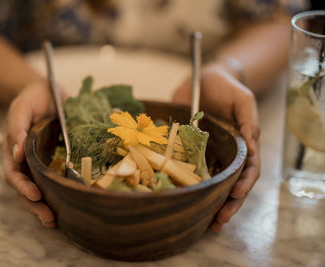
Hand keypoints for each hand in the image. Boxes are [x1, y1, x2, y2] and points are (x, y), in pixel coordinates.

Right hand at [2, 81, 56, 226]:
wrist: (47, 92)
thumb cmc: (32, 98)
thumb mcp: (23, 106)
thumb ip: (18, 126)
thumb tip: (16, 153)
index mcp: (13, 148)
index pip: (14, 173)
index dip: (23, 186)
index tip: (35, 196)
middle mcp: (23, 160)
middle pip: (24, 188)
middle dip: (34, 205)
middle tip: (48, 218)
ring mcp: (37, 163)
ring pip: (36, 189)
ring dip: (43, 207)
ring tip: (54, 221)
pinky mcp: (52, 162)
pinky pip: (51, 181)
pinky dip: (56, 195)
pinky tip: (66, 206)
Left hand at [173, 63, 260, 231]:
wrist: (202, 78)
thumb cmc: (227, 88)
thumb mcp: (242, 100)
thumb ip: (249, 122)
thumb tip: (252, 150)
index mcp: (242, 144)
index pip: (248, 170)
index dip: (243, 185)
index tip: (234, 196)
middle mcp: (226, 154)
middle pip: (231, 184)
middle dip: (228, 204)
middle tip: (218, 221)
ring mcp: (208, 154)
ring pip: (213, 183)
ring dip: (211, 203)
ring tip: (206, 223)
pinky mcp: (189, 151)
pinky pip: (190, 172)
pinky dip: (191, 188)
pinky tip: (185, 201)